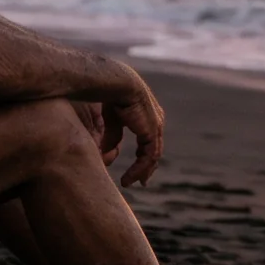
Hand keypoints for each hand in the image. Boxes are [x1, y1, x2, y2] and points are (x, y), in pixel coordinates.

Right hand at [97, 65, 165, 186]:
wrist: (117, 82)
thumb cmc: (109, 94)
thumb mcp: (110, 119)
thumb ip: (112, 135)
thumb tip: (110, 153)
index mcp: (146, 113)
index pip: (148, 139)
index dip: (142, 156)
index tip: (136, 170)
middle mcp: (155, 119)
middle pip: (154, 149)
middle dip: (146, 167)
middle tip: (140, 182)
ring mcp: (155, 125)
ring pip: (152, 156)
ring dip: (142, 172)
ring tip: (130, 183)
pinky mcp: (152, 131)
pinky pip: (149, 157)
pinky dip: (139, 170)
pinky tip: (128, 179)